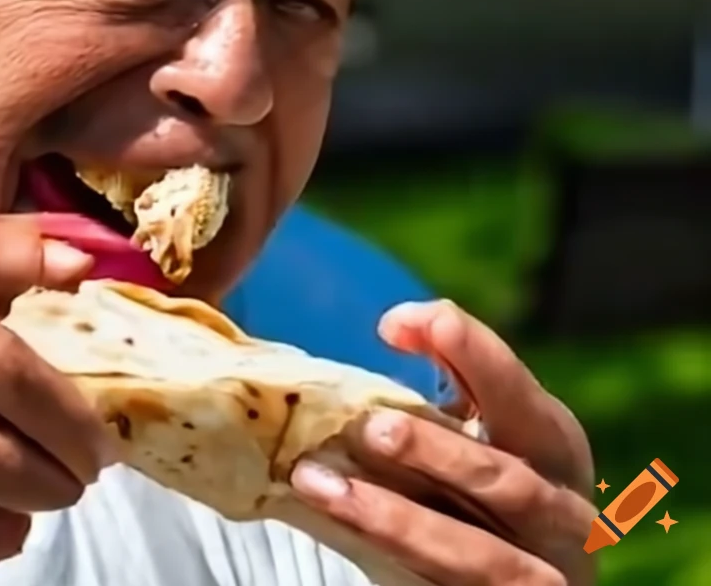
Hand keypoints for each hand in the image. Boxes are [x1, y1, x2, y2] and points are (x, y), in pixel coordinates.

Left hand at [291, 300, 597, 584]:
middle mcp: (565, 515)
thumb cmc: (473, 483)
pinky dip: (392, 555)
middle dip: (436, 451)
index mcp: (555, 447)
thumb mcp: (470, 424)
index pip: (520, 396)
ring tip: (319, 481)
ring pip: (477, 554)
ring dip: (395, 517)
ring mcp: (540, 578)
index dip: (472, 356)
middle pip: (508, 482)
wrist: (492, 578)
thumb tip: (398, 323)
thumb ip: (445, 365)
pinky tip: (335, 524)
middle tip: (370, 427)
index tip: (400, 325)